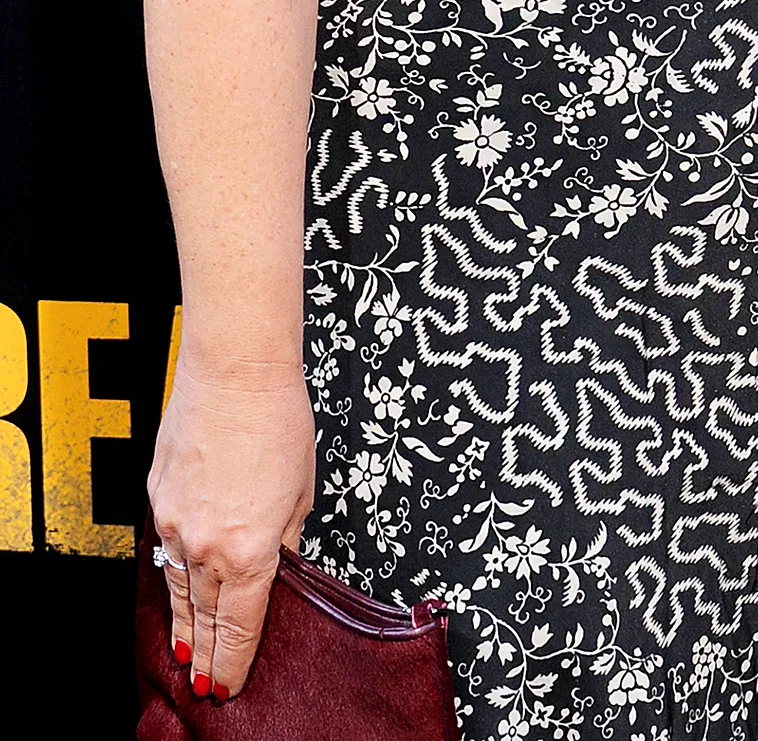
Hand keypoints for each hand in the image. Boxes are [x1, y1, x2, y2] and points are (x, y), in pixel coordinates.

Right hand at [149, 360, 314, 700]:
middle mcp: (206, 545)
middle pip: (205, 617)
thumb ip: (286, 539)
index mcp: (249, 549)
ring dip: (184, 626)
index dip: (235, 662)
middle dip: (206, 656)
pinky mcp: (158, 501)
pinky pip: (164, 554)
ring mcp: (176, 524)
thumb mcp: (301, 490)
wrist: (235, 371)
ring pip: (178, 591)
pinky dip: (172, 580)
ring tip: (186, 655)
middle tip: (206, 685)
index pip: (240, 626)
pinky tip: (176, 596)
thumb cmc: (277, 417)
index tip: (230, 685)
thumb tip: (279, 567)